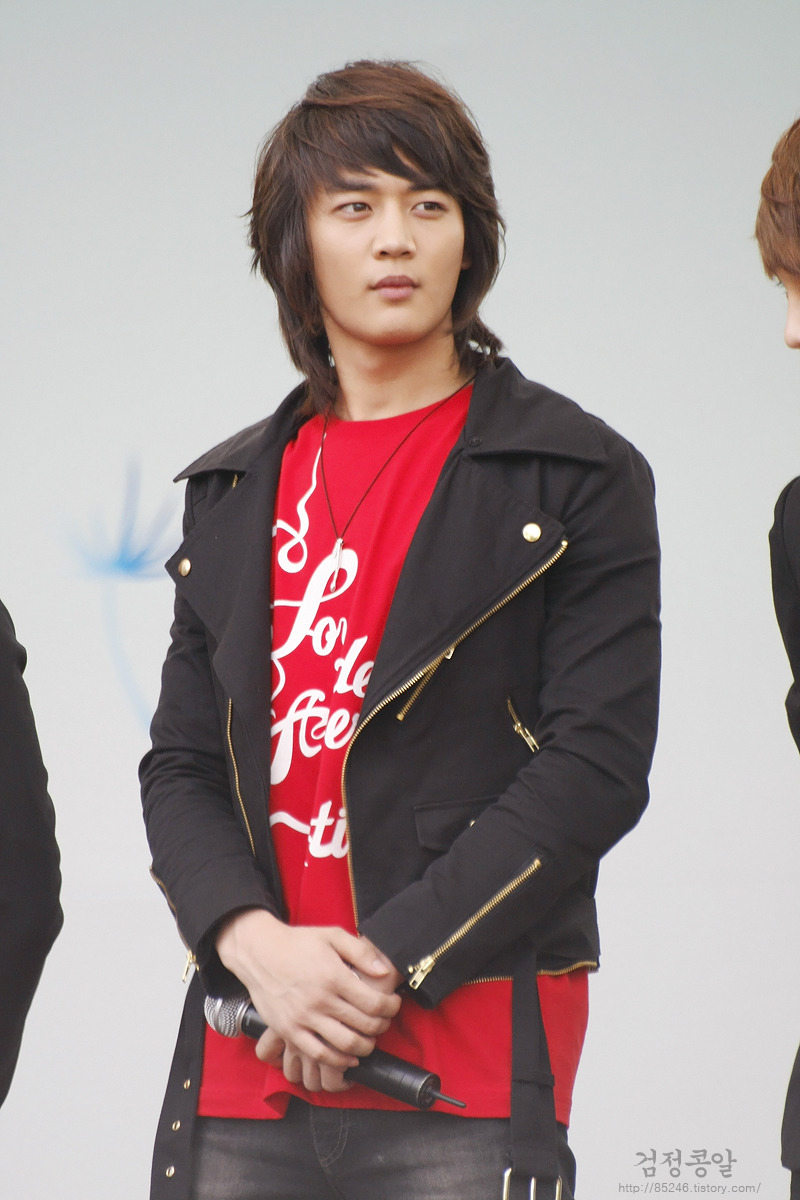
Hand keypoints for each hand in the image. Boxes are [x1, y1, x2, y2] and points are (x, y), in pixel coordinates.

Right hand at [215, 910, 401, 1089]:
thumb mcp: (332, 935)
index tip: (394, 1005)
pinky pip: (319, 1054)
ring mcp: (303, 1018)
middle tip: (384, 1022)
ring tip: (369, 1040)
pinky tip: (348, 1057)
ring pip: (344, 1044)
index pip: (373, 1003)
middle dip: (381, 1027)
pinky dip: (338, 1061)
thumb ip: (361, 952)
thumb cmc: (298, 942)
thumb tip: (384, 972)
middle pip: (363, 1025)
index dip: (390, 1008)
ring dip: (364, 1047)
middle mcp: (320, 999)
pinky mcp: (289, 1031)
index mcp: (333, 976)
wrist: (259, 952)